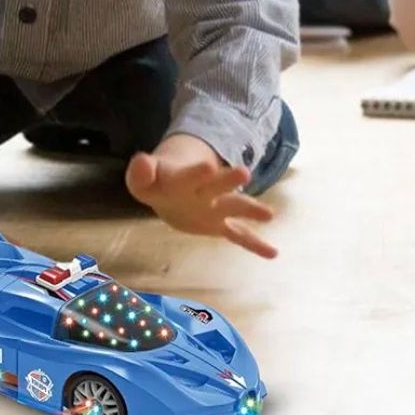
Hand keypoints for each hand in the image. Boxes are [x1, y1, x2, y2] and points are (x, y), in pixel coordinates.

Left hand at [124, 134, 276, 258]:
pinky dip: (255, 244)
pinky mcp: (219, 225)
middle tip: (244, 173)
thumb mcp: (142, 180)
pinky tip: (273, 253)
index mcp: (184, 179)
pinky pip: (239, 235)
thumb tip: (140, 161)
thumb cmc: (157, 183)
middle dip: (228, 180)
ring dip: (249, 210)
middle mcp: (204, 191)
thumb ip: (140, 173)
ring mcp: (215, 208)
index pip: (189, 175)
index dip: (196, 172)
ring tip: (269, 214)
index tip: (208, 166)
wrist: (171, 190)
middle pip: (217, 185)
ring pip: (234, 206)